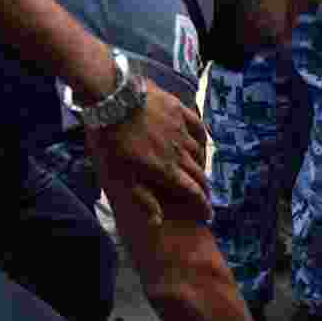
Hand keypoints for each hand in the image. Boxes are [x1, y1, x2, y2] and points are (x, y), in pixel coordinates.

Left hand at [85, 78, 210, 226]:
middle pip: (198, 174)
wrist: (113, 98)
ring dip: (201, 165)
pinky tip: (202, 141)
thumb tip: (158, 221)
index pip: (192, 192)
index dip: (202, 205)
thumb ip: (142, 197)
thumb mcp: (121, 175)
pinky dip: (202, 137)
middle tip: (206, 196)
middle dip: (204, 188)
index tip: (208, 214)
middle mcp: (179, 153)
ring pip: (199, 153)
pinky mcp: (179, 111)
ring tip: (200, 172)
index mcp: (166, 170)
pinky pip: (198, 126)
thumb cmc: (112, 140)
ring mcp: (181, 131)